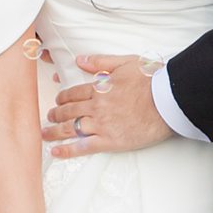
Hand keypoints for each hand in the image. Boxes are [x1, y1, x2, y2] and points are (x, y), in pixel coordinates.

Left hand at [43, 53, 167, 156]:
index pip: (74, 93)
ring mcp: (102, 125)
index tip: (57, 99)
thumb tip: (80, 60)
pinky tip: (55, 152)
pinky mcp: (110, 141)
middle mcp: (97, 107)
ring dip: (54, 131)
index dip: (63, 97)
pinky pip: (83, 147)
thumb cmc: (152, 81)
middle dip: (56, 114)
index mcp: (100, 88)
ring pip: (70, 128)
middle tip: (49, 116)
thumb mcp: (125, 62)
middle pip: (69, 111)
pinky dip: (67, 150)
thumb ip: (101, 62)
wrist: (168, 100)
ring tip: (44, 133)